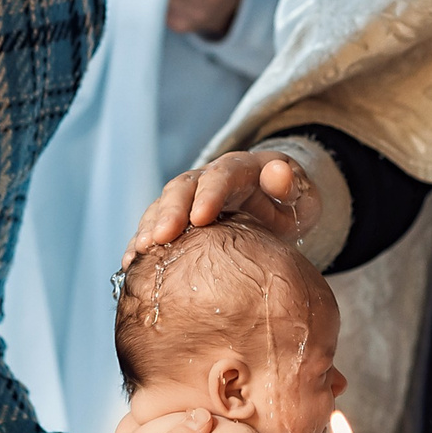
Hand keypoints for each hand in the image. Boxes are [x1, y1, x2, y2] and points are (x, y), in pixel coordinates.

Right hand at [126, 149, 315, 267]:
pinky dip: (140, 242)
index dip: (209, 195)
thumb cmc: (291, 203)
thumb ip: (292, 185)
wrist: (277, 207)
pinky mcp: (179, 219)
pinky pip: (155, 227)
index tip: (200, 218)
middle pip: (183, 188)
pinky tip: (129, 263)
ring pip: (162, 205)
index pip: (222, 176)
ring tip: (138, 251)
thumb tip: (278, 172)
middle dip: (169, 212)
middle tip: (159, 238)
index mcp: (239, 169)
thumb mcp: (302, 193)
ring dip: (149, 226)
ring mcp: (189, 199)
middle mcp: (208, 180)